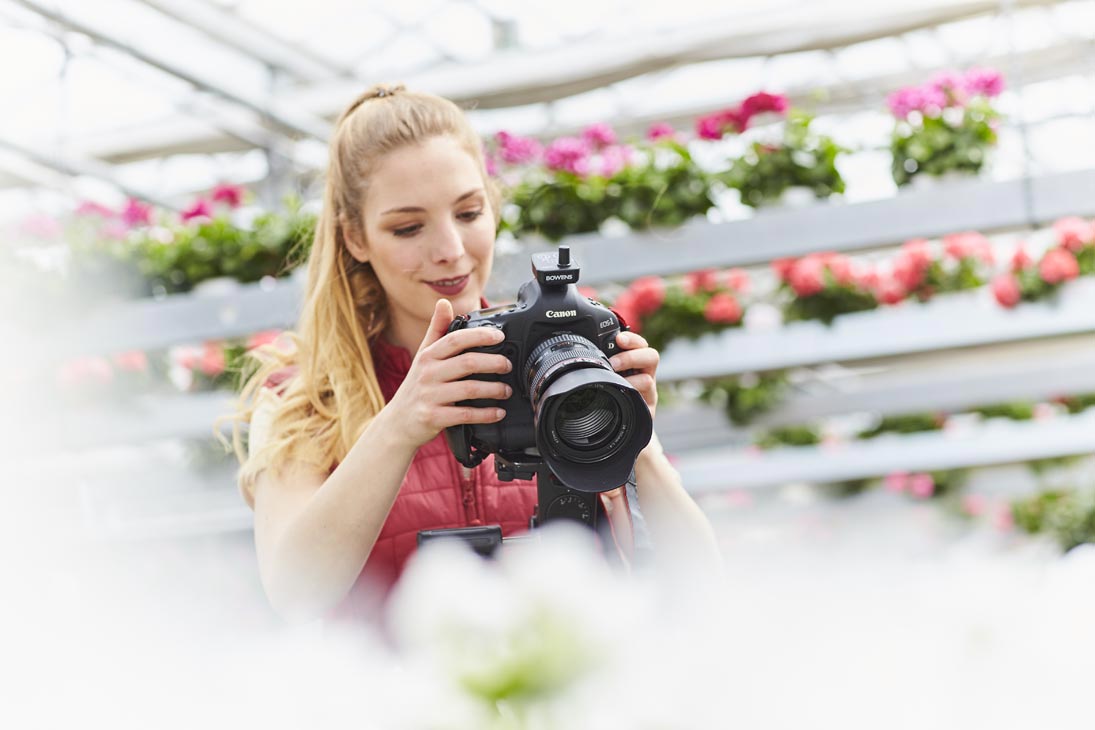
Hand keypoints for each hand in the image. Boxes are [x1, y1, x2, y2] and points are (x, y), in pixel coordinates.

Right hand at [385, 299, 513, 448]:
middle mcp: (428, 373)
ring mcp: (430, 396)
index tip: (499, 336)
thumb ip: (436, 330)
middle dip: (493, 362)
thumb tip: (444, 302)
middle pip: (467, 363)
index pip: (456, 339)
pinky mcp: (433, 417)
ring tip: (507, 390)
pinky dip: (485, 414)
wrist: (398, 423)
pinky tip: (498, 412)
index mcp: (428, 356)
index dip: (479, 335)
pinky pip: (465, 415)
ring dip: (493, 389)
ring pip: (469, 389)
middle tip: (508, 365)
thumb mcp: (423, 356)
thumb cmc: (416, 386)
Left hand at [608, 330, 658, 419]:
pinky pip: (645, 404)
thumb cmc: (609, 393)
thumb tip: (575, 349)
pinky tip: (621, 398)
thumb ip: (599, 362)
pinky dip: (632, 399)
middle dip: (631, 357)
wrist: (618, 421)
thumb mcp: (605, 374)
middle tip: (613, 364)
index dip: (631, 339)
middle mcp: (645, 375)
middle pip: (652, 357)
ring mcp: (648, 393)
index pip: (640, 344)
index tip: (619, 339)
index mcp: (635, 362)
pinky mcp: (647, 410)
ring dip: (630, 381)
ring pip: (649, 380)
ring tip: (615, 384)